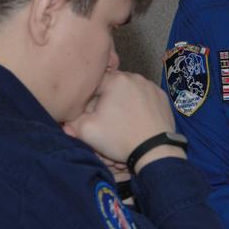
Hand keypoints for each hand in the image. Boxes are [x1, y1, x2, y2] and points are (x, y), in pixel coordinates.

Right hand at [64, 71, 178, 164]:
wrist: (155, 151)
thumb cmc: (120, 139)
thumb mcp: (86, 130)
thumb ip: (71, 119)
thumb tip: (65, 115)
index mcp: (116, 79)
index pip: (93, 84)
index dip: (87, 100)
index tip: (90, 114)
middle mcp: (135, 77)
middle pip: (111, 85)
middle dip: (105, 99)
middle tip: (106, 119)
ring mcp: (151, 86)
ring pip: (128, 90)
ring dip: (122, 101)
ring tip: (121, 120)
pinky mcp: (162, 97)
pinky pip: (144, 97)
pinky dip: (138, 105)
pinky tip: (136, 120)